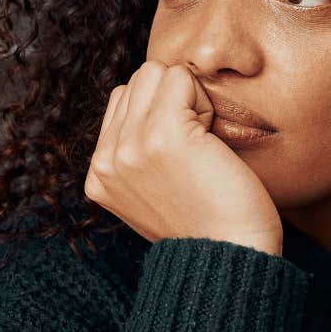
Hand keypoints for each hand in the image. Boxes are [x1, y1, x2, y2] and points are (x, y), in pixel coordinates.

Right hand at [83, 61, 283, 252]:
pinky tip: (212, 142)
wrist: (231, 259)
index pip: (122, 102)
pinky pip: (182, 78)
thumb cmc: (212, 227)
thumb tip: (151, 111)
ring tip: (202, 145)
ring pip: (156, 71)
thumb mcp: (154, 196)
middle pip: (136, 81)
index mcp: (99, 175)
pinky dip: (205, 102)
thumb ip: (139, 157)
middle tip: (197, 149)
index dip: (161, 115)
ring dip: (188, 98)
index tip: (183, 157)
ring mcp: (129, 145)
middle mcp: (105, 160)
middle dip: (173, 102)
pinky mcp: (162, 133)